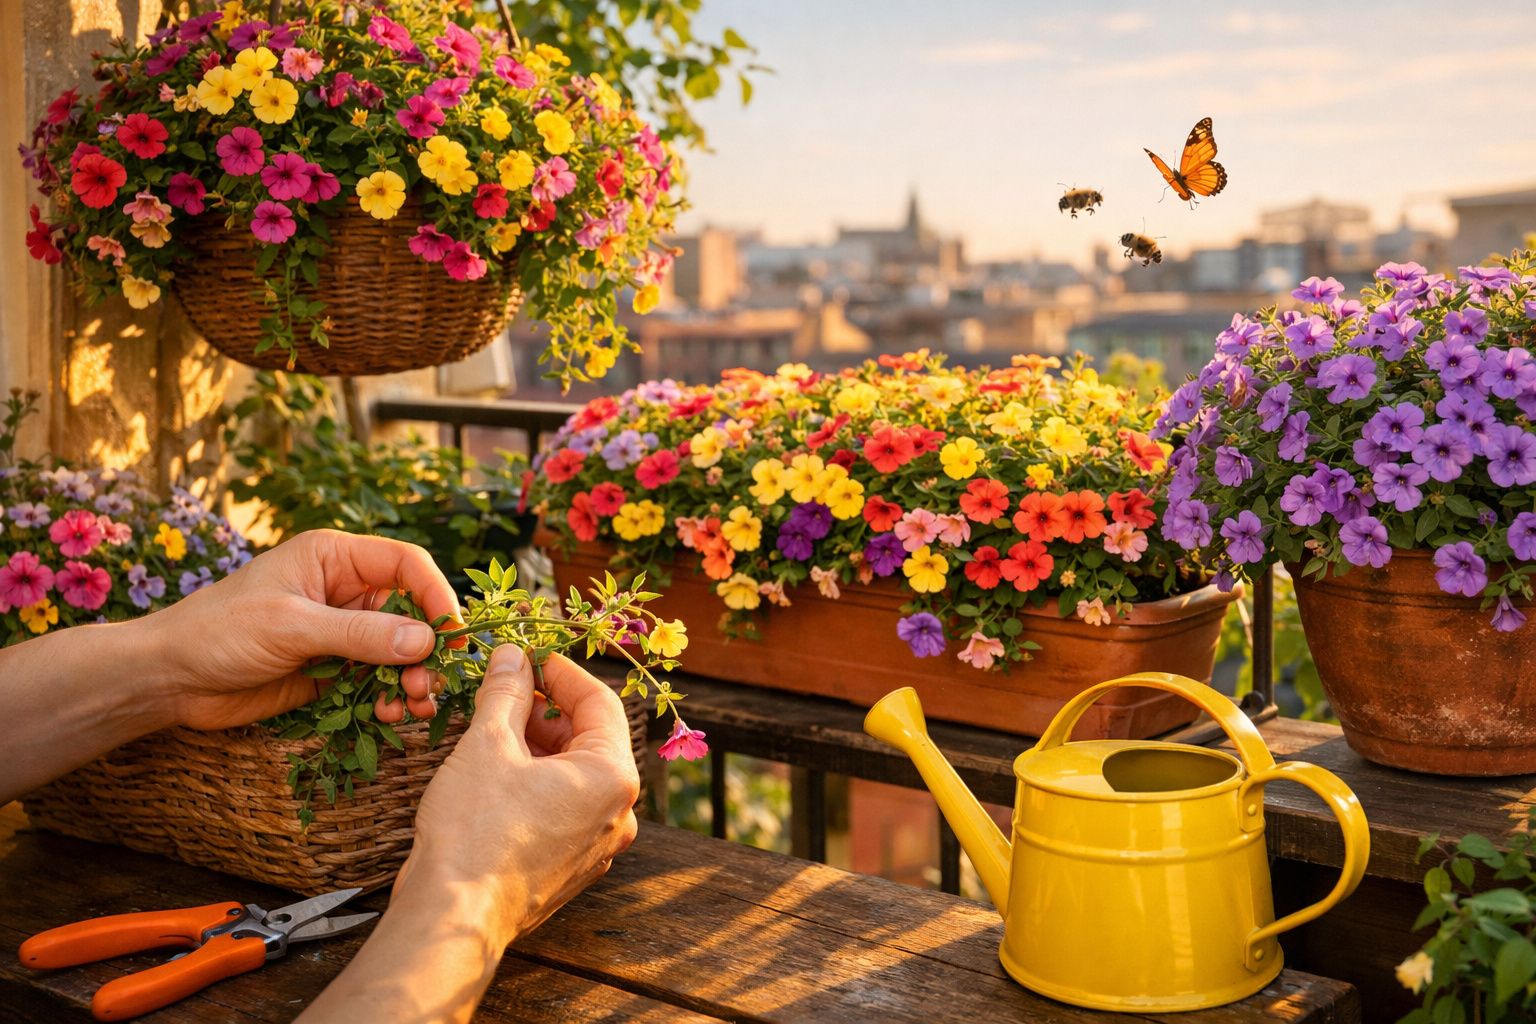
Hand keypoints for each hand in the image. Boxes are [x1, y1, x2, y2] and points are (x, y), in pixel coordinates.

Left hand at [149, 529, 459, 729]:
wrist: (169, 679)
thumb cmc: (219, 631)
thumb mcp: (291, 625)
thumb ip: (360, 633)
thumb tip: (425, 641)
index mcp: (335, 558)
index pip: (407, 564)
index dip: (436, 595)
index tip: (452, 635)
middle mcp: (345, 590)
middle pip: (412, 611)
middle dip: (427, 648)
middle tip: (429, 684)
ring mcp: (340, 632)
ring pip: (400, 651)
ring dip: (414, 678)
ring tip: (415, 705)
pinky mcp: (332, 670)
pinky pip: (377, 680)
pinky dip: (391, 697)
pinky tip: (390, 714)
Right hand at [395, 646, 639, 945]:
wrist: (453, 919)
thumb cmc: (475, 831)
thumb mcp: (488, 744)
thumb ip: (506, 693)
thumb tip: (511, 656)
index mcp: (613, 777)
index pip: (599, 702)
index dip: (561, 672)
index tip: (529, 656)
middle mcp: (618, 813)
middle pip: (590, 740)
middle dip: (547, 711)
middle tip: (505, 690)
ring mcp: (597, 846)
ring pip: (575, 776)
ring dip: (539, 747)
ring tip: (494, 731)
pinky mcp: (571, 868)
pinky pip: (563, 810)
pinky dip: (537, 784)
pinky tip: (497, 775)